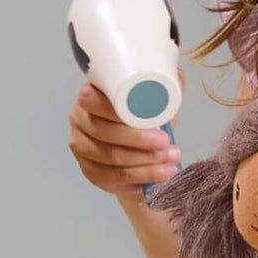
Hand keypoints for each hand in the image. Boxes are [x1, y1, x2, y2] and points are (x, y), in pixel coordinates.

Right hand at [68, 72, 183, 199]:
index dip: (120, 111)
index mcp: (90, 95)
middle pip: (104, 132)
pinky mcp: (89, 170)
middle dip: (138, 140)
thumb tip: (177, 79)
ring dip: (144, 161)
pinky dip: (140, 178)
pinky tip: (160, 174)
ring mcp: (81, 147)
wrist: (140, 143)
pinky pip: (112, 178)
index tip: (154, 120)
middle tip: (166, 143)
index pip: (94, 100)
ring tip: (171, 160)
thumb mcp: (154, 94)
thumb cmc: (143, 114)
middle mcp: (80, 119)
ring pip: (111, 157)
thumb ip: (164, 83)